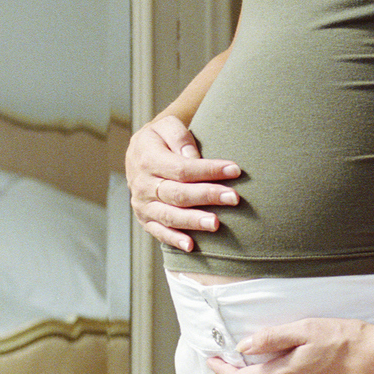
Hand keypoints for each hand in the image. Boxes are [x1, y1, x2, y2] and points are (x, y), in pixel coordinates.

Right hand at [125, 115, 241, 251]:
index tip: (235, 170)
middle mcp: (143, 184)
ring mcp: (143, 205)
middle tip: (233, 198)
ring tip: (216, 224)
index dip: (209, 170)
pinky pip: (159, 232)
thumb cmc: (160, 138)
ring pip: (170, 215)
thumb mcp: (167, 126)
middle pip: (179, 193)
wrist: (139, 153)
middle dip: (208, 196)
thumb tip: (193, 157)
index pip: (183, 169)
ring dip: (194, 221)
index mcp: (148, 159)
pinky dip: (174, 240)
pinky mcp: (145, 219)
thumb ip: (180, 138)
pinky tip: (191, 246)